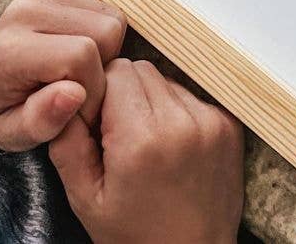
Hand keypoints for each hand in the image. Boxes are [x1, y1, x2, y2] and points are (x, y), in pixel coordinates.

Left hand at [0, 0, 126, 150]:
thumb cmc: (2, 112)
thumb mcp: (14, 135)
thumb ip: (41, 121)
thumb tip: (75, 94)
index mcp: (11, 48)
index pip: (81, 55)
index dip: (92, 88)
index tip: (79, 109)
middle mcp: (26, 9)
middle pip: (105, 31)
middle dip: (102, 67)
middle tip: (78, 88)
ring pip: (113, 17)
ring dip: (105, 50)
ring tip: (76, 69)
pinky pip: (107, 7)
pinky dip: (101, 33)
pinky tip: (76, 47)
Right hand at [49, 58, 243, 243]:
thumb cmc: (135, 237)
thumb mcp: (85, 199)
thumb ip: (68, 144)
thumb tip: (67, 95)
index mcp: (141, 139)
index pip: (116, 71)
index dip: (100, 93)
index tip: (98, 123)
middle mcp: (181, 123)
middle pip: (143, 69)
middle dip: (125, 94)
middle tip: (120, 136)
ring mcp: (211, 121)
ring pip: (168, 79)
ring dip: (153, 101)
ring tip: (148, 144)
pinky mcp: (229, 124)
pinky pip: (194, 96)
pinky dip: (178, 111)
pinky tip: (172, 146)